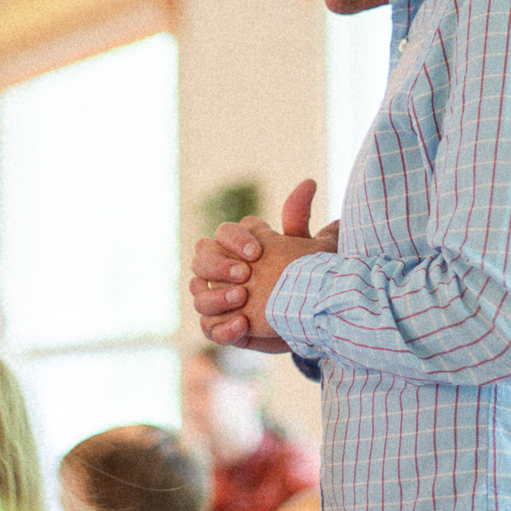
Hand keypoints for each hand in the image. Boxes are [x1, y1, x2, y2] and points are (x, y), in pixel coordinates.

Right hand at [189, 179, 338, 351]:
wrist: (311, 317)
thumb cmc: (304, 278)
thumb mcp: (305, 249)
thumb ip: (298, 218)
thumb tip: (308, 182)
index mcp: (237, 248)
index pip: (221, 234)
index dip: (234, 240)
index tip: (257, 252)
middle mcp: (221, 272)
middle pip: (200, 260)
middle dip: (218, 266)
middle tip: (245, 274)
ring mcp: (218, 300)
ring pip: (199, 296)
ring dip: (217, 297)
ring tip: (242, 300)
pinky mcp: (222, 328)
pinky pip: (209, 328)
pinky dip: (223, 328)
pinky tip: (243, 325)